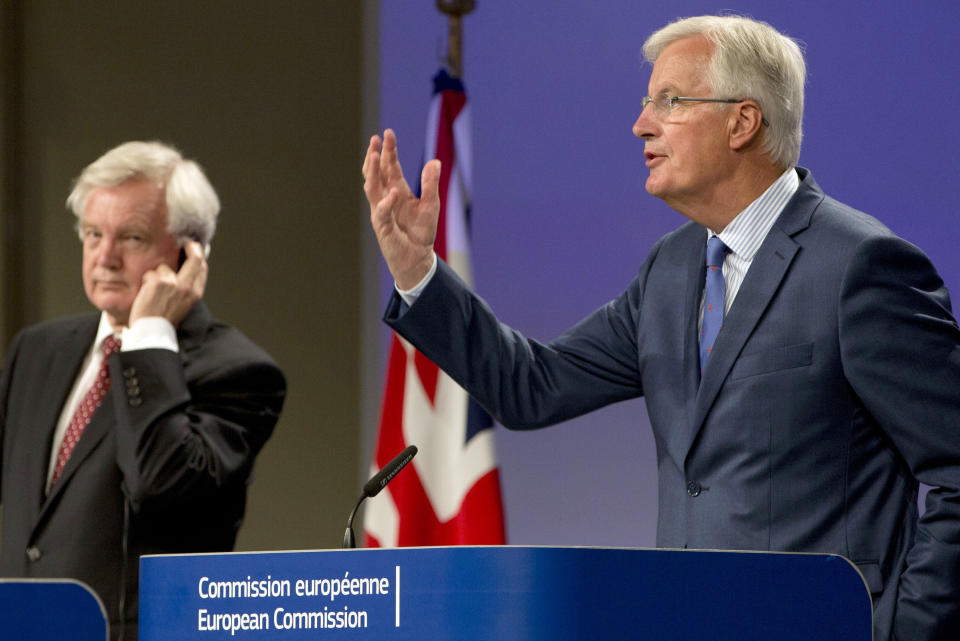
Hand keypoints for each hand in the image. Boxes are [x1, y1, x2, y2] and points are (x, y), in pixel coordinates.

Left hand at [129, 240, 207, 326]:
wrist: (152, 331)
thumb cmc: (165, 319)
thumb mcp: (183, 304)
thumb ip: (186, 287)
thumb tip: (186, 268)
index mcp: (195, 294)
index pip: (202, 268)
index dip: (198, 254)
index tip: (193, 247)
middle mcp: (187, 287)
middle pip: (194, 259)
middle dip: (190, 247)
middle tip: (185, 242)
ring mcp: (174, 284)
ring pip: (164, 268)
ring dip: (156, 276)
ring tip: (153, 292)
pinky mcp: (159, 282)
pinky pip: (150, 274)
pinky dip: (146, 282)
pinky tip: (146, 294)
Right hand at [363, 129, 440, 289]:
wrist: (417, 259)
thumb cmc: (421, 232)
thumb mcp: (431, 204)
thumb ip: (430, 184)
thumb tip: (435, 161)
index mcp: (397, 191)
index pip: (390, 166)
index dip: (388, 150)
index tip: (387, 133)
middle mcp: (386, 198)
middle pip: (378, 173)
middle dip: (376, 155)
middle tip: (375, 138)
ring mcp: (381, 212)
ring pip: (372, 188)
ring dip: (372, 172)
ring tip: (374, 156)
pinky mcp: (382, 227)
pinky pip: (382, 212)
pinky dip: (387, 202)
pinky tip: (394, 192)